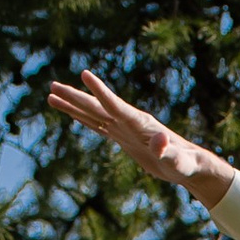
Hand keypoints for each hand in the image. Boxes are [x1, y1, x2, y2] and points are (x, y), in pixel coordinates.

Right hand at [46, 67, 231, 204]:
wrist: (188, 164)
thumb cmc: (186, 163)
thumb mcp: (178, 162)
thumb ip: (169, 152)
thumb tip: (160, 144)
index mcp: (140, 124)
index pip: (115, 106)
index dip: (101, 92)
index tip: (85, 75)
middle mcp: (129, 121)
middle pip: (97, 106)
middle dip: (75, 97)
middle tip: (52, 85)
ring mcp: (123, 128)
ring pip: (93, 113)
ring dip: (73, 104)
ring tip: (50, 95)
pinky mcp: (122, 137)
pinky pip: (97, 125)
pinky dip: (82, 118)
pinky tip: (69, 111)